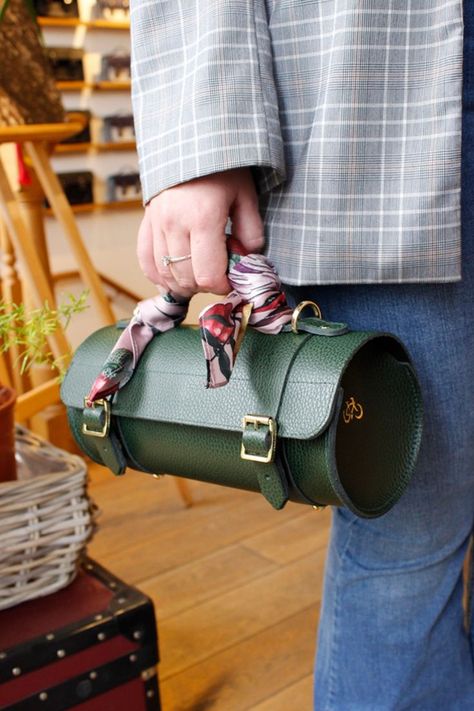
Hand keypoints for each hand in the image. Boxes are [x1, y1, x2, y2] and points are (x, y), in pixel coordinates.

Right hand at [136, 167, 263, 296]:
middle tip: (218, 275)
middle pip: (186, 279)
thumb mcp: (246, 195)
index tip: (231, 280)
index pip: (207, 275)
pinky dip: (158, 277)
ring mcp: (156, 225)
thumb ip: (251, 231)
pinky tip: (173, 280)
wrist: (191, 139)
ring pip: (164, 274)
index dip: (221, 286)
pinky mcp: (146, 223)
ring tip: (200, 277)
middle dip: (205, 285)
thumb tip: (247, 259)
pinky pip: (145, 261)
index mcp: (203, 219)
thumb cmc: (223, 167)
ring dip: (184, 284)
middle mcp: (175, 225)